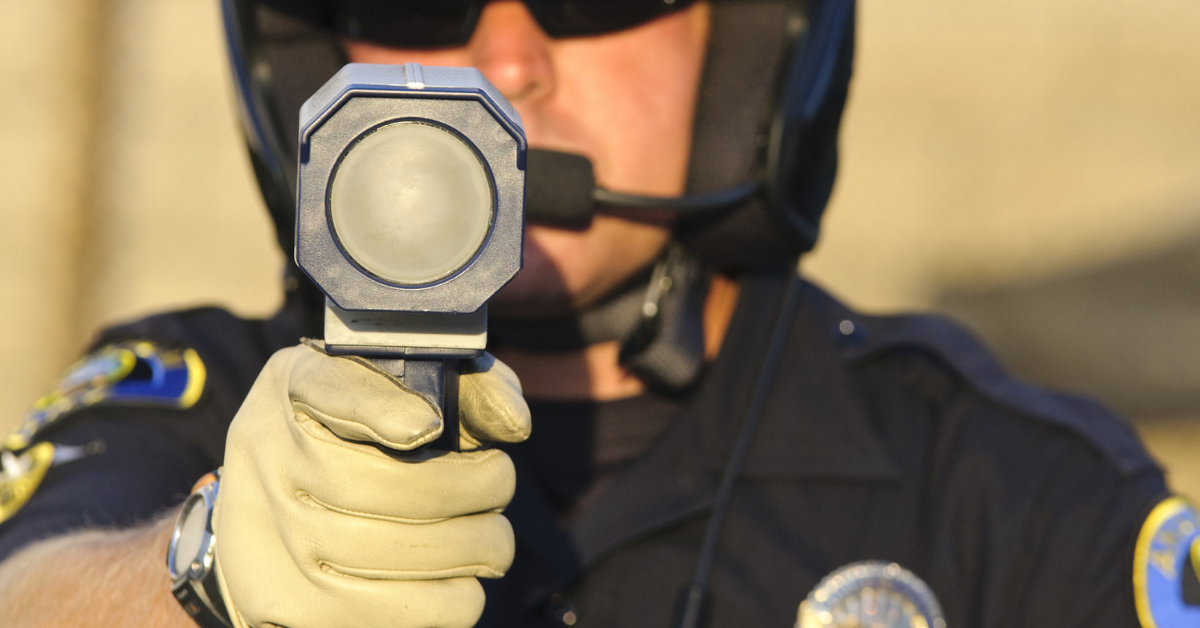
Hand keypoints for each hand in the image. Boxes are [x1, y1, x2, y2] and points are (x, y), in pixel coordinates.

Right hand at [212, 344, 530, 627]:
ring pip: (390, 556)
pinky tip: (459, 582)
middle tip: (500, 485)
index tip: (428, 426)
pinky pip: (390, 616)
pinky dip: (447, 603)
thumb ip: (464, 386)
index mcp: (297, 387)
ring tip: (493, 541)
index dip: (382, 409)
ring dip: (471, 550)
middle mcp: (270, 458)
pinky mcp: (289, 606)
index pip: (333, 389)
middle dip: (470, 488)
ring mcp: (271, 537)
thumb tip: (514, 423)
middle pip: (380, 485)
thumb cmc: (363, 437)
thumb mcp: (401, 385)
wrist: (269, 512)